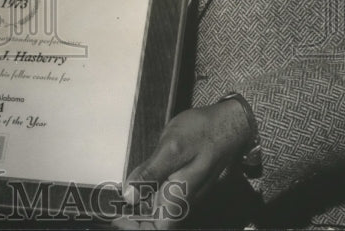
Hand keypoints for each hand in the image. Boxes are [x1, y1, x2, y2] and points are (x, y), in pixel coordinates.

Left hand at [119, 100, 250, 226]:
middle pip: (157, 222)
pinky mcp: (185, 182)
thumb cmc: (203, 132)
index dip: (135, 227)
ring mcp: (186, 192)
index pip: (157, 228)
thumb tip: (130, 195)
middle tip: (114, 208)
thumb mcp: (172, 147)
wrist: (230, 123)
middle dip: (135, 219)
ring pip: (160, 210)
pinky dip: (149, 194)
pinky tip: (138, 182)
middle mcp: (184, 200)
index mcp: (179, 196)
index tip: (117, 217)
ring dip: (140, 208)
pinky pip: (165, 197)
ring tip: (121, 198)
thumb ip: (151, 172)